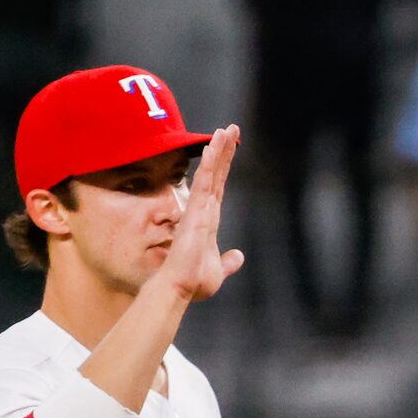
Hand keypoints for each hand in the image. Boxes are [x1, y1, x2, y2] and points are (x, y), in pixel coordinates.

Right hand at [152, 125, 243, 304]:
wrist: (180, 289)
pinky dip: (209, 168)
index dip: (224, 166)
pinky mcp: (195, 214)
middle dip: (223, 151)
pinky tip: (213, 151)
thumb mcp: (217, 271)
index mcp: (209, 220)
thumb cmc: (193, 282)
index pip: (219, 187)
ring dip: (218, 152)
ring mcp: (199, 210)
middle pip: (216, 175)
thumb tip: (238, 256)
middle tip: (231, 128)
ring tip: (225, 130)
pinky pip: (204, 186)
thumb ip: (227, 262)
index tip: (230, 146)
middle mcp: (204, 211)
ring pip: (210, 175)